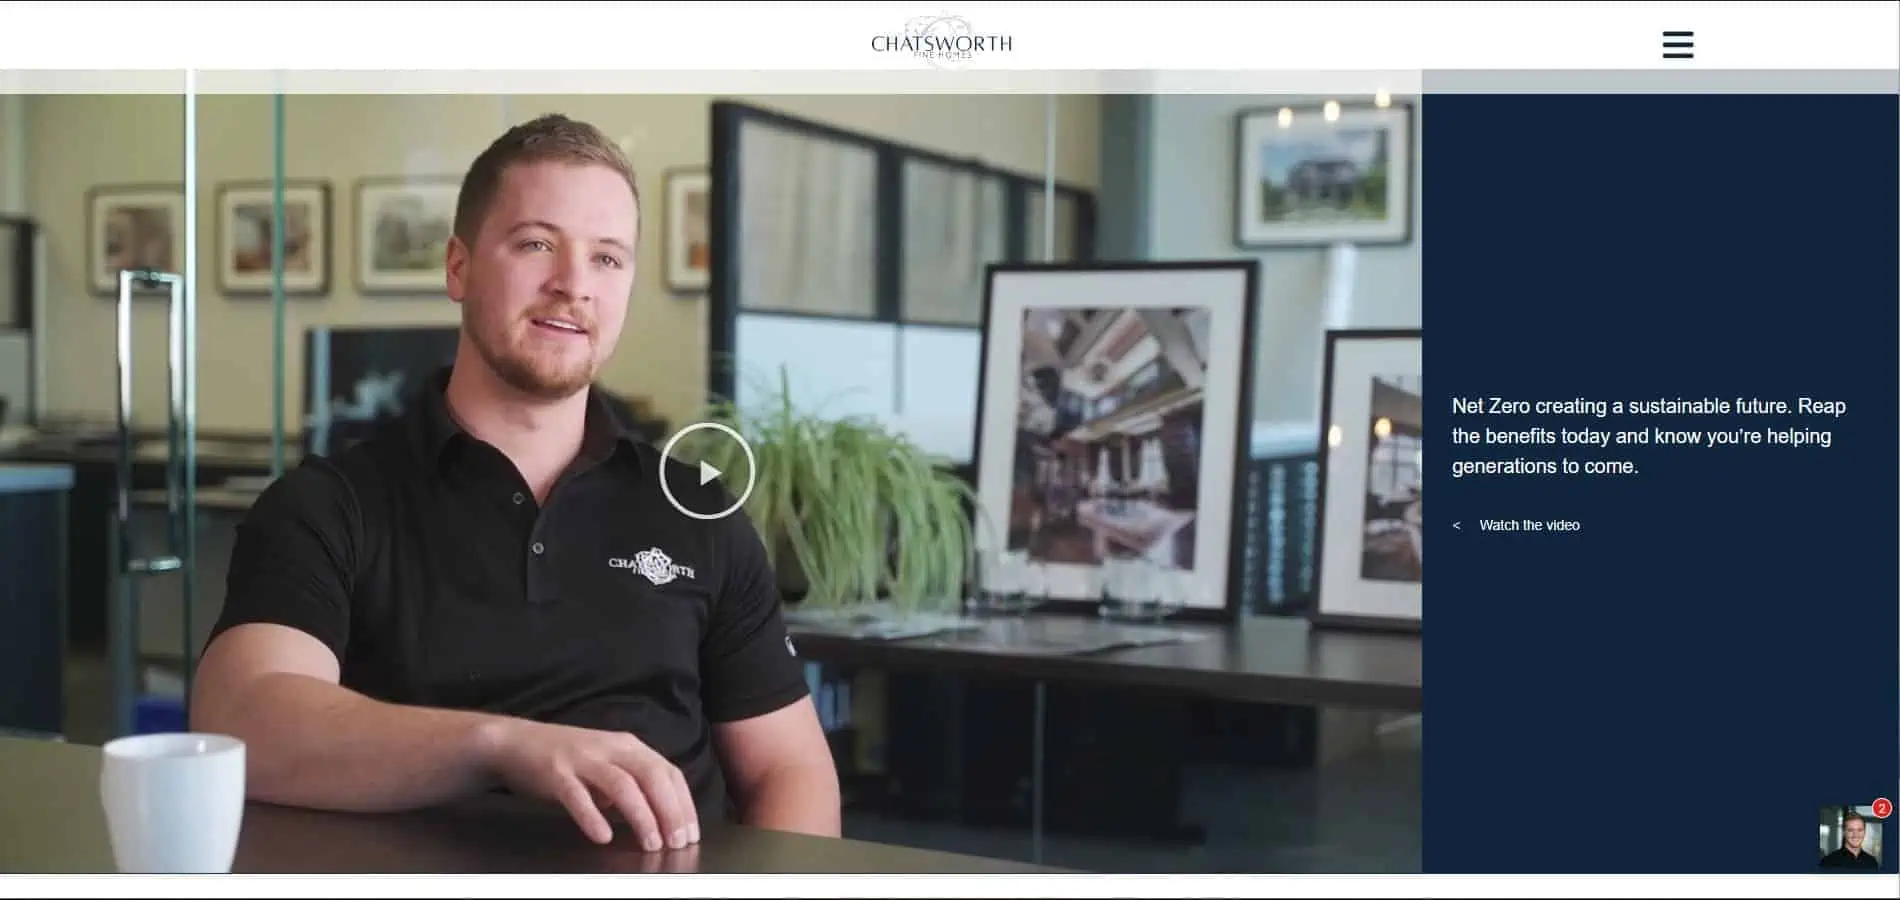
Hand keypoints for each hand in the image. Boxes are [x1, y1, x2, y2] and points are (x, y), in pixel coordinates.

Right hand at [482, 718, 698, 849]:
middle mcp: (610, 748)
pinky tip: (603, 835)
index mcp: (628, 746)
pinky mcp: (555, 772)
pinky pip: (577, 795)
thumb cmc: (565, 760)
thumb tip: (660, 819)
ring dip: (641, 815)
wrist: (514, 742)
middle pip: (651, 776)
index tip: (691, 832)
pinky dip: (592, 816)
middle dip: (670, 810)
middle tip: (678, 841)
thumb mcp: (607, 766)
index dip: (683, 803)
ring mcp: (582, 759)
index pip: (668, 772)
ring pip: (621, 785)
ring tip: (651, 842)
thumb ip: (632, 786)